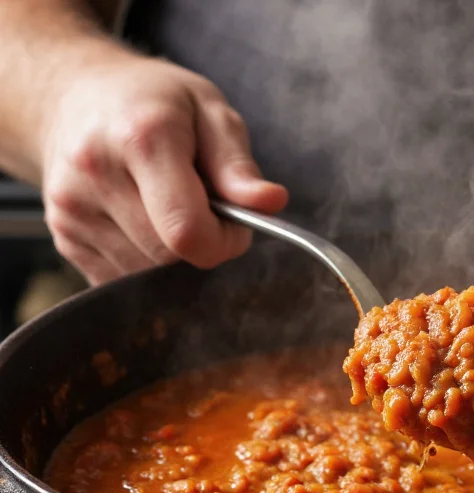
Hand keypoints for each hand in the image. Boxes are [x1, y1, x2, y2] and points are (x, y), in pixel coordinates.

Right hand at [39, 52, 287, 284]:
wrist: (73, 96)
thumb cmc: (153, 101)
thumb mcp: (210, 110)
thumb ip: (238, 165)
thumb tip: (270, 204)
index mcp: (141, 138)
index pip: (187, 230)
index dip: (225, 241)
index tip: (236, 223)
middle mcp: (96, 175)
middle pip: (169, 256)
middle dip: (201, 243)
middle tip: (205, 207)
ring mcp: (71, 210)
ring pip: (146, 273)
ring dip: (172, 252)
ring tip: (167, 204)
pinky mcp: (63, 236)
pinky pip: (121, 277)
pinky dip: (144, 259)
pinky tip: (141, 218)